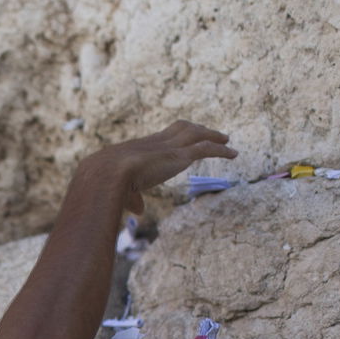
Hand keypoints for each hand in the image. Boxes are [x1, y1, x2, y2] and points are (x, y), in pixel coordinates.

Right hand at [87, 120, 237, 213]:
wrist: (107, 173)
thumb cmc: (106, 183)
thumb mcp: (121, 191)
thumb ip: (133, 199)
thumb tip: (139, 210)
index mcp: (139, 148)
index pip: (160, 138)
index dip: (173, 138)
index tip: (181, 141)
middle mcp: (156, 143)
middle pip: (181, 128)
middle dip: (195, 129)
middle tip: (208, 133)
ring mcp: (169, 148)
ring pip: (196, 134)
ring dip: (212, 135)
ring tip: (226, 140)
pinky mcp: (180, 156)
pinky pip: (206, 149)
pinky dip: (221, 150)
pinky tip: (233, 154)